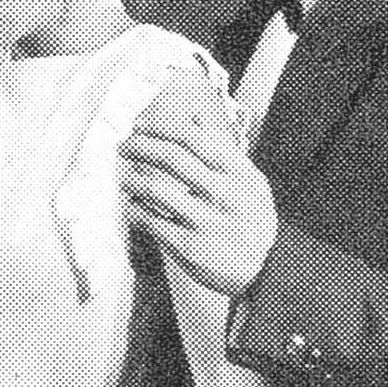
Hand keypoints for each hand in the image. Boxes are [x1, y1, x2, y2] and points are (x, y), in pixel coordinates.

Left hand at [119, 87, 277, 294]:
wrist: (265, 270)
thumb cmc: (250, 221)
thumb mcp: (248, 182)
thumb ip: (221, 150)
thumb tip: (195, 116)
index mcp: (242, 174)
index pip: (196, 139)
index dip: (161, 128)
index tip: (140, 126)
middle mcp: (227, 195)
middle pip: (174, 159)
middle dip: (140, 146)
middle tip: (123, 145)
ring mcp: (209, 223)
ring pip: (157, 190)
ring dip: (132, 177)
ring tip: (122, 174)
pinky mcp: (190, 248)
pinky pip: (152, 222)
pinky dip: (135, 209)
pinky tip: (130, 204)